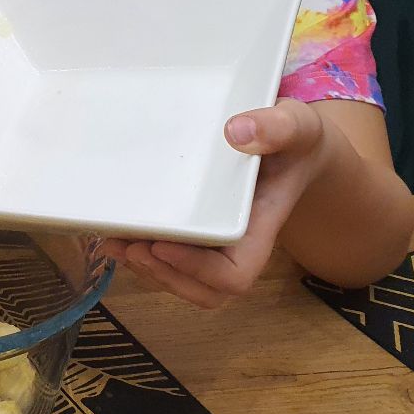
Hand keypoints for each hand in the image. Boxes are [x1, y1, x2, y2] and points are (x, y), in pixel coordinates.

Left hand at [103, 98, 328, 306]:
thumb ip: (278, 127)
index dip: (198, 270)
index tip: (162, 245)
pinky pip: (172, 259)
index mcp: (261, 226)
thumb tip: (237, 133)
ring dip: (148, 269)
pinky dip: (144, 255)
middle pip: (205, 288)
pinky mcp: (199, 231)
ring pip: (184, 279)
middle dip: (164, 275)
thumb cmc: (298, 140)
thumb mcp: (297, 125)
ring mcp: (217, 241)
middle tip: (128, 246)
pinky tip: (118, 235)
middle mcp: (238, 243)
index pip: (235, 274)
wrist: (297, 148)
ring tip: (115, 244)